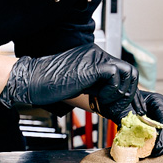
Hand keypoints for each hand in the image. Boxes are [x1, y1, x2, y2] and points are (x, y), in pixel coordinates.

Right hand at [0, 45, 138, 116]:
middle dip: (128, 94)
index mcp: (94, 58)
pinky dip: (112, 92)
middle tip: (114, 107)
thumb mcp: (80, 86)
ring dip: (120, 93)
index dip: (127, 92)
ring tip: (104, 102)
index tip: (124, 108)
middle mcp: (97, 54)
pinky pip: (116, 76)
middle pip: (130, 72)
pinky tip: (98, 99)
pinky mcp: (92, 66)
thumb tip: (115, 103)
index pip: (122, 71)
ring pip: (128, 72)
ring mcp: (96, 58)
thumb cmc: (50, 85)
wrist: (32, 80)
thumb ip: (97, 88)